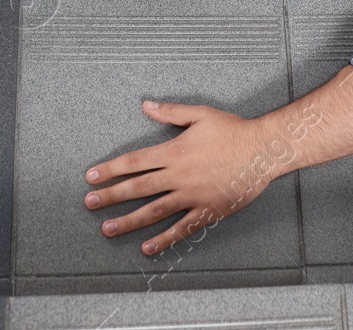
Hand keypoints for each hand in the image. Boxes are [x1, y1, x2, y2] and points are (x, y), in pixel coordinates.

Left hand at [84, 100, 289, 254]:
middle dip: (111, 196)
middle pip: (138, 188)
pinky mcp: (207, 211)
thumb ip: (170, 112)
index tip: (91, 177)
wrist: (262, 150)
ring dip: (129, 221)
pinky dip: (164, 239)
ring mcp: (192, 195)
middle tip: (89, 203)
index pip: (134, 162)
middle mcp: (178, 176)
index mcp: (174, 152)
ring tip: (108, 229)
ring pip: (154, 211)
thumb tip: (146, 105)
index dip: (110, 169)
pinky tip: (147, 248)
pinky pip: (182, 228)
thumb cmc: (233, 130)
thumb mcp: (200, 114)